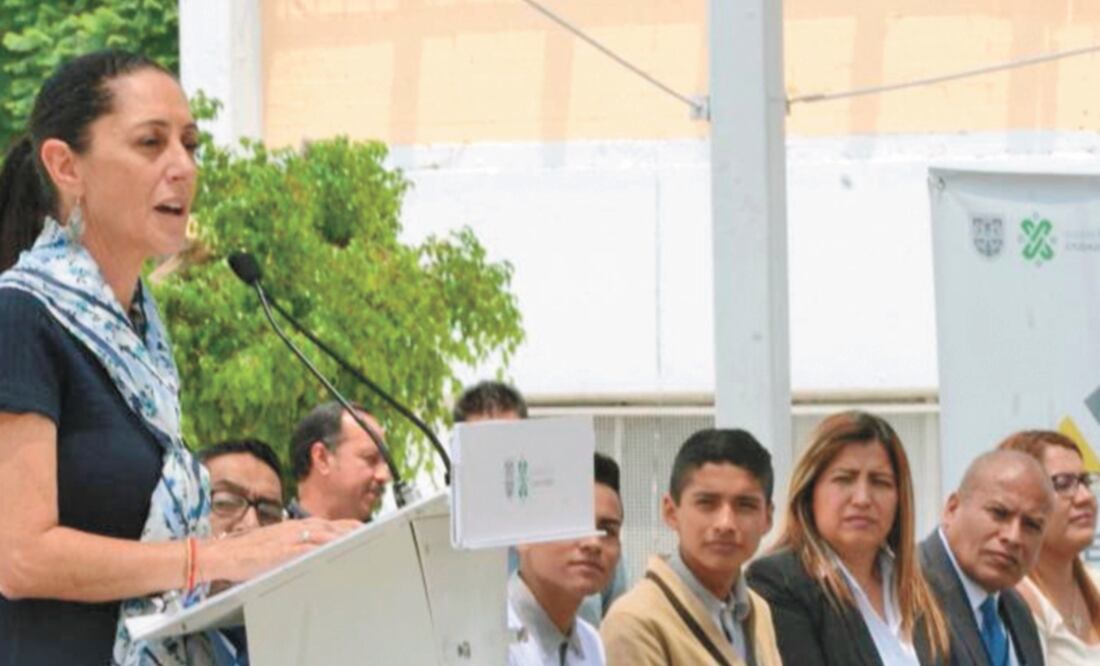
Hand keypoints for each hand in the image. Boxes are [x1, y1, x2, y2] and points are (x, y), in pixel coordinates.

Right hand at [200, 518, 359, 583]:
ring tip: (362, 542)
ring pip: (324, 534)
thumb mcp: (276, 543)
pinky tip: (335, 552)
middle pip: (332, 527)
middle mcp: (296, 527)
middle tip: (372, 535)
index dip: (348, 527)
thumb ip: (295, 545)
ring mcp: (290, 538)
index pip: (328, 523)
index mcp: (295, 525)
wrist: (222, 553)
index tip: (364, 530)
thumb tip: (312, 551)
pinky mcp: (283, 550)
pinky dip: (323, 549)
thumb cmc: (247, 551)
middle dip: (352, 531)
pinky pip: (308, 549)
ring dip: (344, 538)